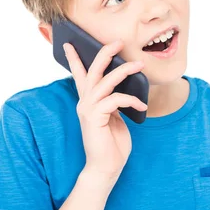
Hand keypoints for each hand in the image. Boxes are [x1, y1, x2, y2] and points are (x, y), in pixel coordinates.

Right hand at [63, 39, 147, 184]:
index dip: (74, 59)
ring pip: (105, 82)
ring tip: (139, 65)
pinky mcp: (95, 117)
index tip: (69, 43)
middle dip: (104, 54)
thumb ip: (113, 102)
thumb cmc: (111, 144)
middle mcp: (85, 103)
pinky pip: (115, 100)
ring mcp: (88, 109)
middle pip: (92, 71)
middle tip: (117, 42)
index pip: (79, 76)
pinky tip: (141, 106)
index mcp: (88, 102)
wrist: (106, 168)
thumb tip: (123, 88)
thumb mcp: (114, 118)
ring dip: (124, 71)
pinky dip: (130, 100)